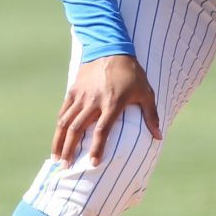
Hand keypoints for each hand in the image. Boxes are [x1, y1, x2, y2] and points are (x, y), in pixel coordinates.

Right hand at [52, 54, 160, 168]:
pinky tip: (57, 139)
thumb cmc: (132, 73)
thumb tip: (159, 137)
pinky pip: (63, 111)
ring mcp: (81, 95)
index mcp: (112, 103)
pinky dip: (59, 126)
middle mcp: (93, 101)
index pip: (102, 130)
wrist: (110, 49)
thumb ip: (151, 115)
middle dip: (70, 150)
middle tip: (66, 167)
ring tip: (57, 158)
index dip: (97, 148)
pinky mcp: (73, 90)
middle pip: (77, 129)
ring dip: (60, 142)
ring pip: (65, 122)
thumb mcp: (146, 92)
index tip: (93, 164)